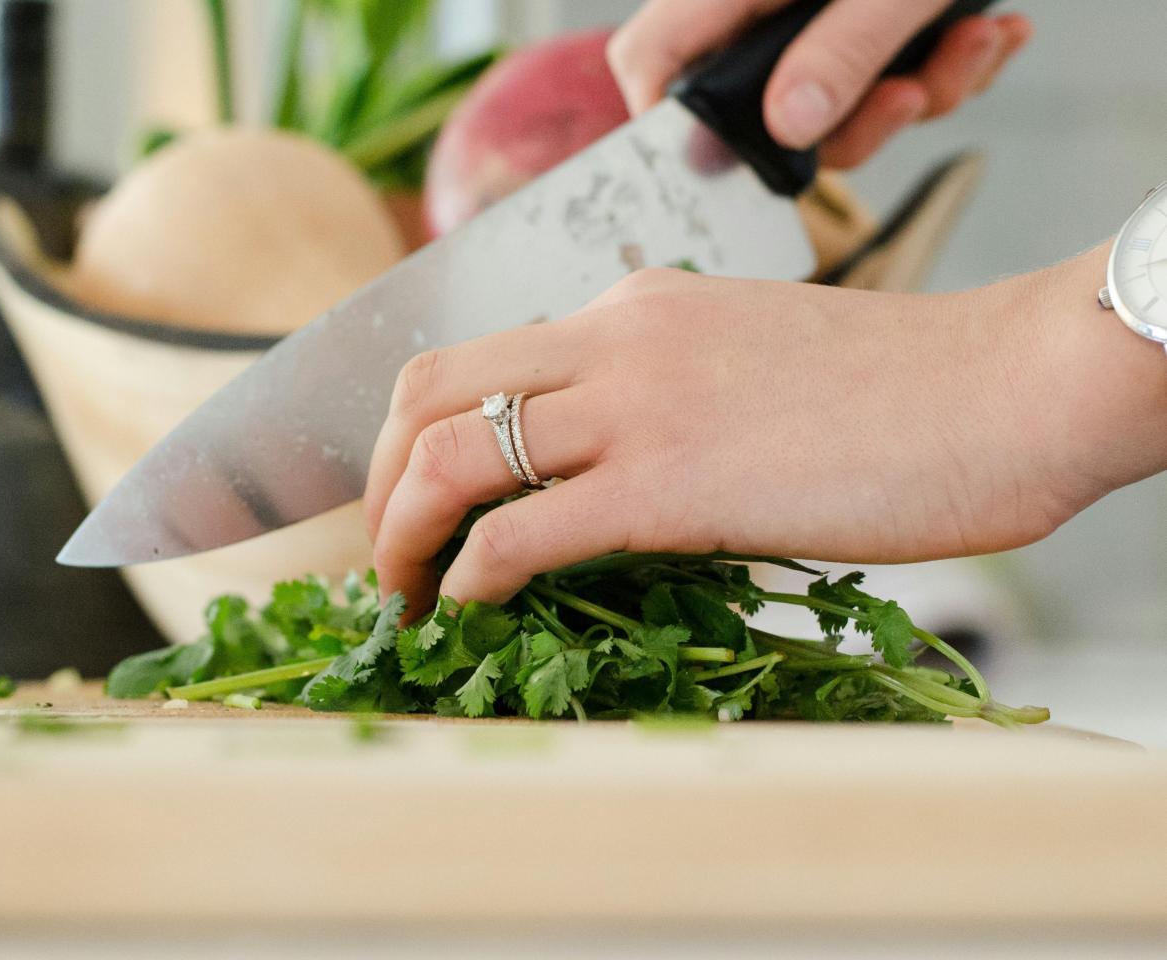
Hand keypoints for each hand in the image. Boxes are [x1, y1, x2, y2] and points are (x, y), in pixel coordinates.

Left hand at [364, 246, 1166, 613]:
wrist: (1007, 388)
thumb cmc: (898, 393)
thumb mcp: (744, 359)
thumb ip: (659, 395)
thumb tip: (598, 475)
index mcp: (628, 309)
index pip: (472, 358)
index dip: (411, 435)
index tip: (411, 501)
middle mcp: (610, 339)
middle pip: (425, 392)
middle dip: (377, 482)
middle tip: (385, 555)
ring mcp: (634, 406)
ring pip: (449, 457)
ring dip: (400, 537)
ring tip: (403, 598)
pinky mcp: (669, 484)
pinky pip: (520, 533)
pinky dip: (468, 576)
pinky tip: (469, 608)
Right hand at [607, 0, 1033, 167]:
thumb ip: (844, 48)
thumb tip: (792, 130)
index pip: (655, 59)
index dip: (672, 124)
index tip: (730, 167)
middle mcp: (765, 4)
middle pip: (765, 106)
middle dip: (857, 121)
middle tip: (910, 95)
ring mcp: (816, 11)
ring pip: (841, 100)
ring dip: (923, 89)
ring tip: (978, 39)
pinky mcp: (870, 15)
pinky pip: (891, 72)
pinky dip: (948, 63)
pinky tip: (994, 29)